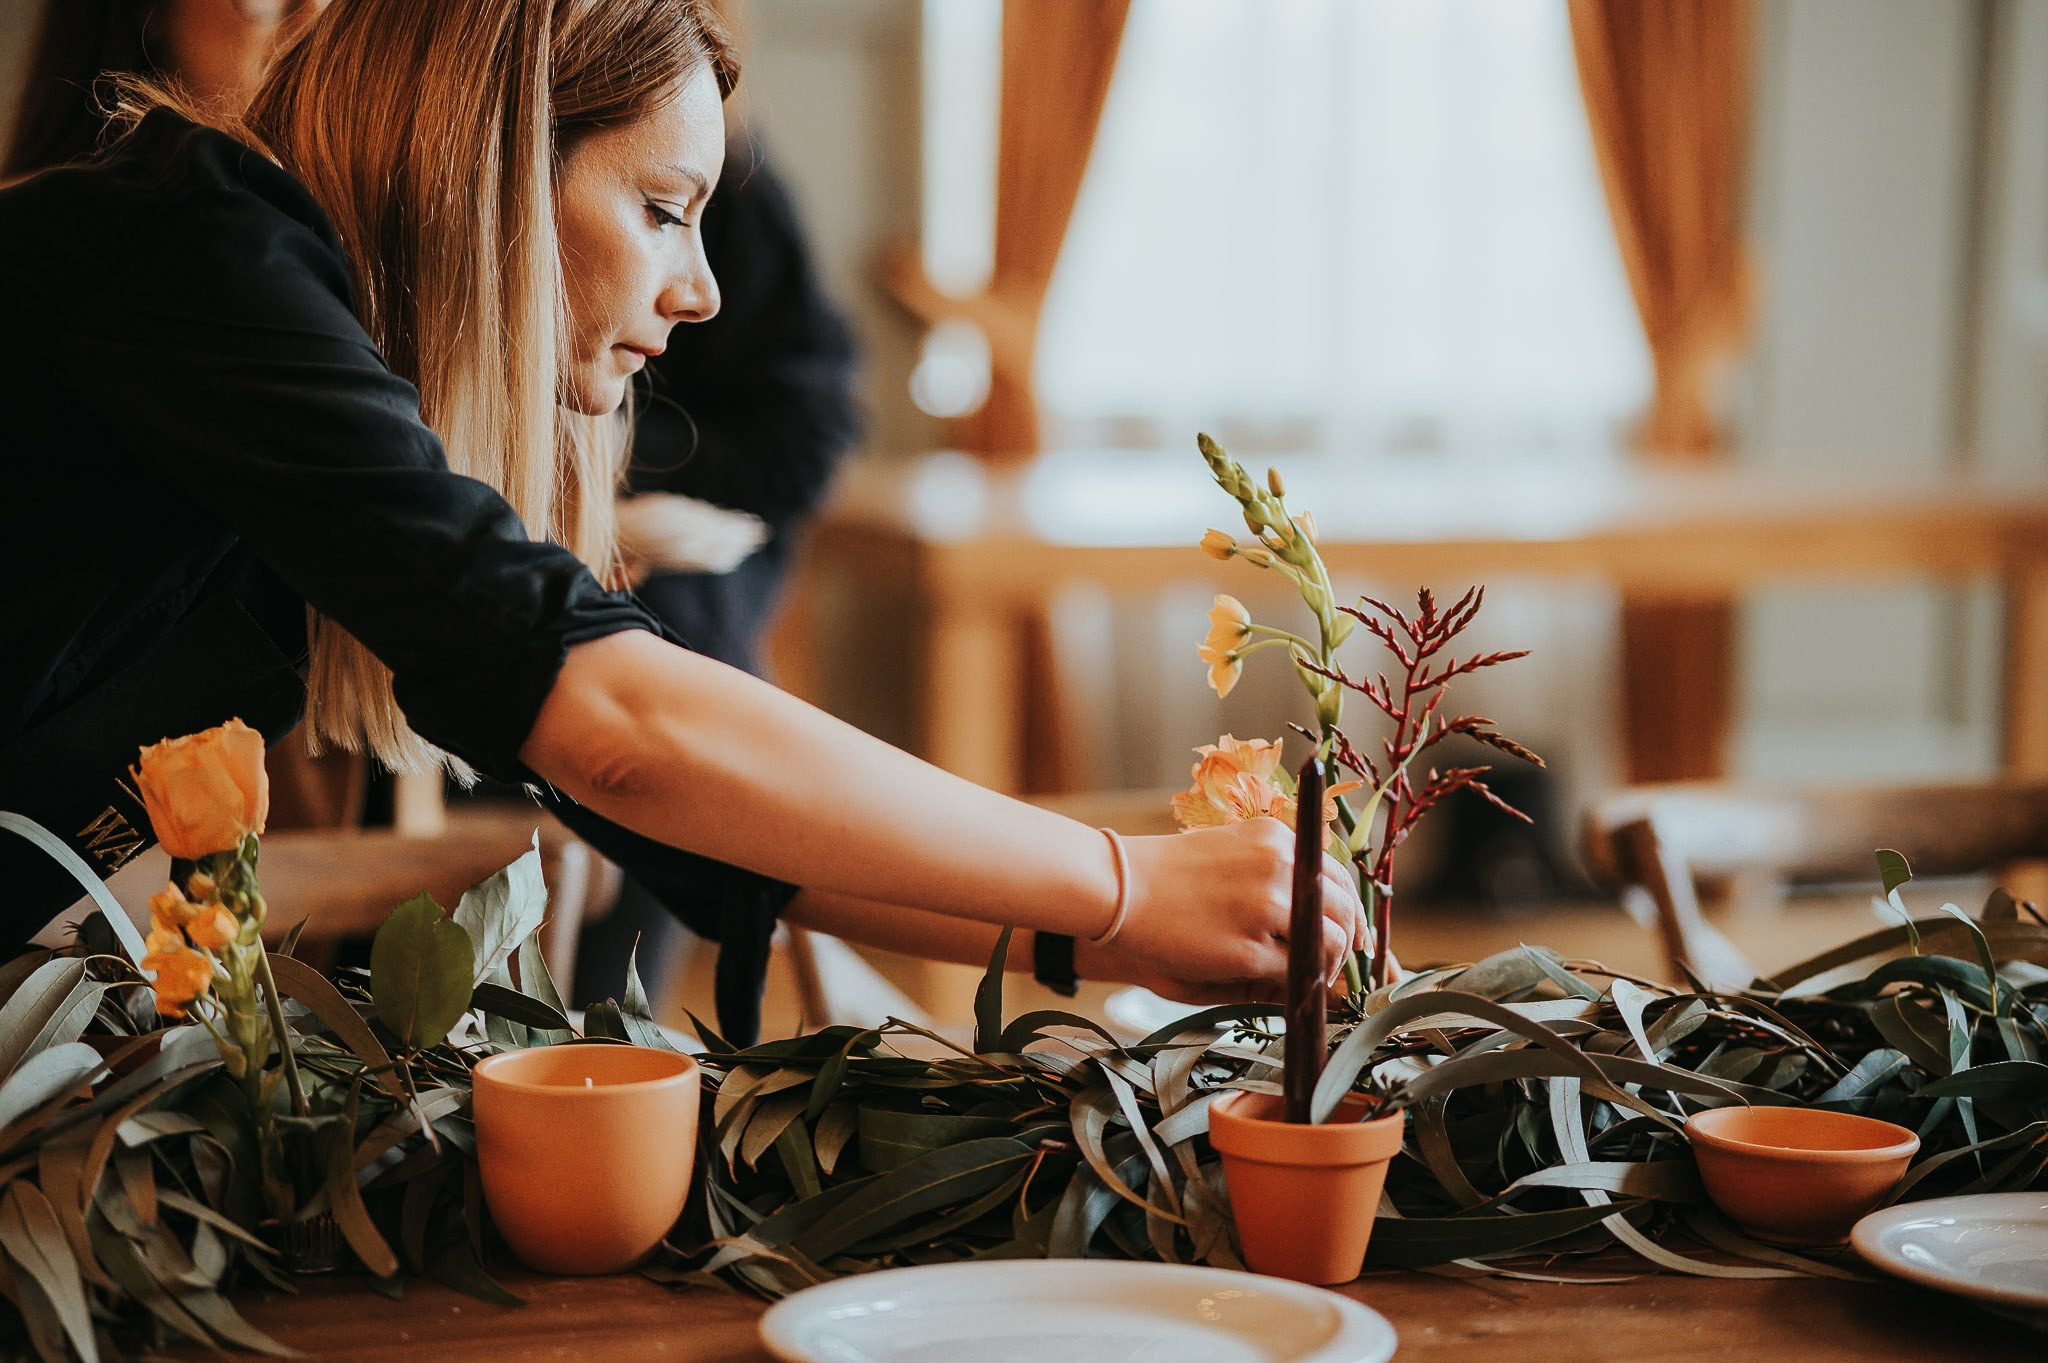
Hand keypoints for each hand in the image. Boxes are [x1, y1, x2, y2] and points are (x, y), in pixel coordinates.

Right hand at [1079, 819, 1365, 1003]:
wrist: (1119, 889)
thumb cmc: (1169, 876)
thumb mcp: (1231, 853)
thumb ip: (1275, 876)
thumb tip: (1322, 917)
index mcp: (1277, 838)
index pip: (1335, 875)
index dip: (1350, 909)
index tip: (1353, 933)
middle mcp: (1280, 866)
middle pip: (1341, 909)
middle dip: (1347, 941)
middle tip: (1342, 964)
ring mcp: (1267, 908)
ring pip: (1328, 942)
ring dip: (1326, 964)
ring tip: (1311, 977)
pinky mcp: (1250, 950)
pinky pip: (1295, 971)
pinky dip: (1298, 981)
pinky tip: (1285, 985)